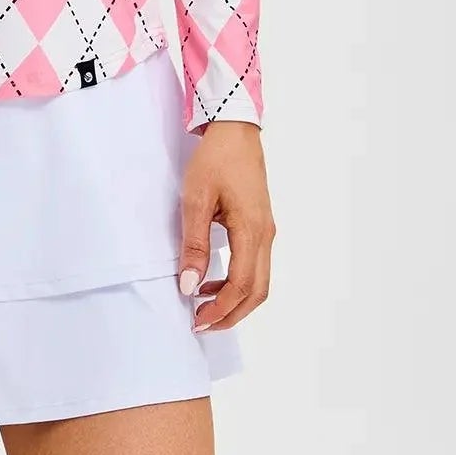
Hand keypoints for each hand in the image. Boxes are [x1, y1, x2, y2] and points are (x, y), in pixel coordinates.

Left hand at [177, 121, 274, 332]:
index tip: (196, 320)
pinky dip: (238, 283)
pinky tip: (214, 280)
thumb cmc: (215, 160)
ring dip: (235, 301)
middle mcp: (265, 236)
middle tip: (201, 324)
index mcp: (251, 231)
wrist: (235, 130)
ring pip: (259, 281)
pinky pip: (255, 265)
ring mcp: (266, 231)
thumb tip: (189, 285)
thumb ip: (194, 245)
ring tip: (205, 307)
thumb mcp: (195, 199)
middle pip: (256, 292)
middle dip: (231, 314)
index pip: (241, 286)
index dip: (220, 309)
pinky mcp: (261, 225)